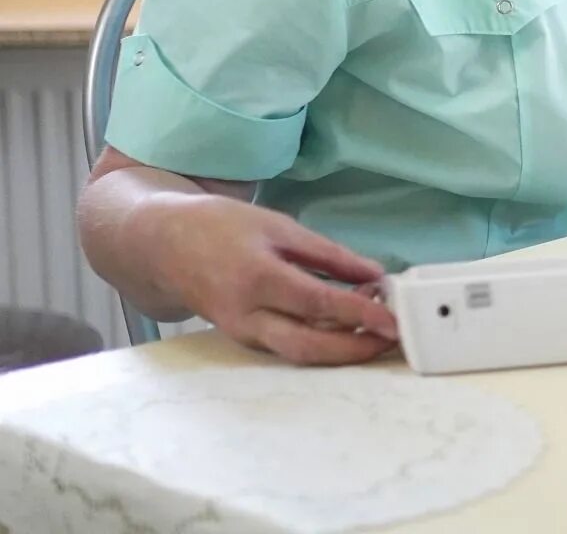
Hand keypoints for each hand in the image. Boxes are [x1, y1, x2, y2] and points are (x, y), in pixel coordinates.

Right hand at [151, 193, 397, 363]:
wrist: (161, 245)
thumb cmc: (221, 228)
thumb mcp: (279, 227)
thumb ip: (328, 255)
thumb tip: (374, 275)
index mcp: (257, 278)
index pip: (317, 304)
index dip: (359, 314)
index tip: (393, 321)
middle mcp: (246, 315)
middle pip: (307, 346)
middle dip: (355, 349)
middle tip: (393, 340)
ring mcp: (241, 332)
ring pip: (297, 352)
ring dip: (341, 347)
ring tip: (377, 328)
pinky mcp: (242, 338)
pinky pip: (286, 346)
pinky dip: (320, 340)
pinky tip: (346, 325)